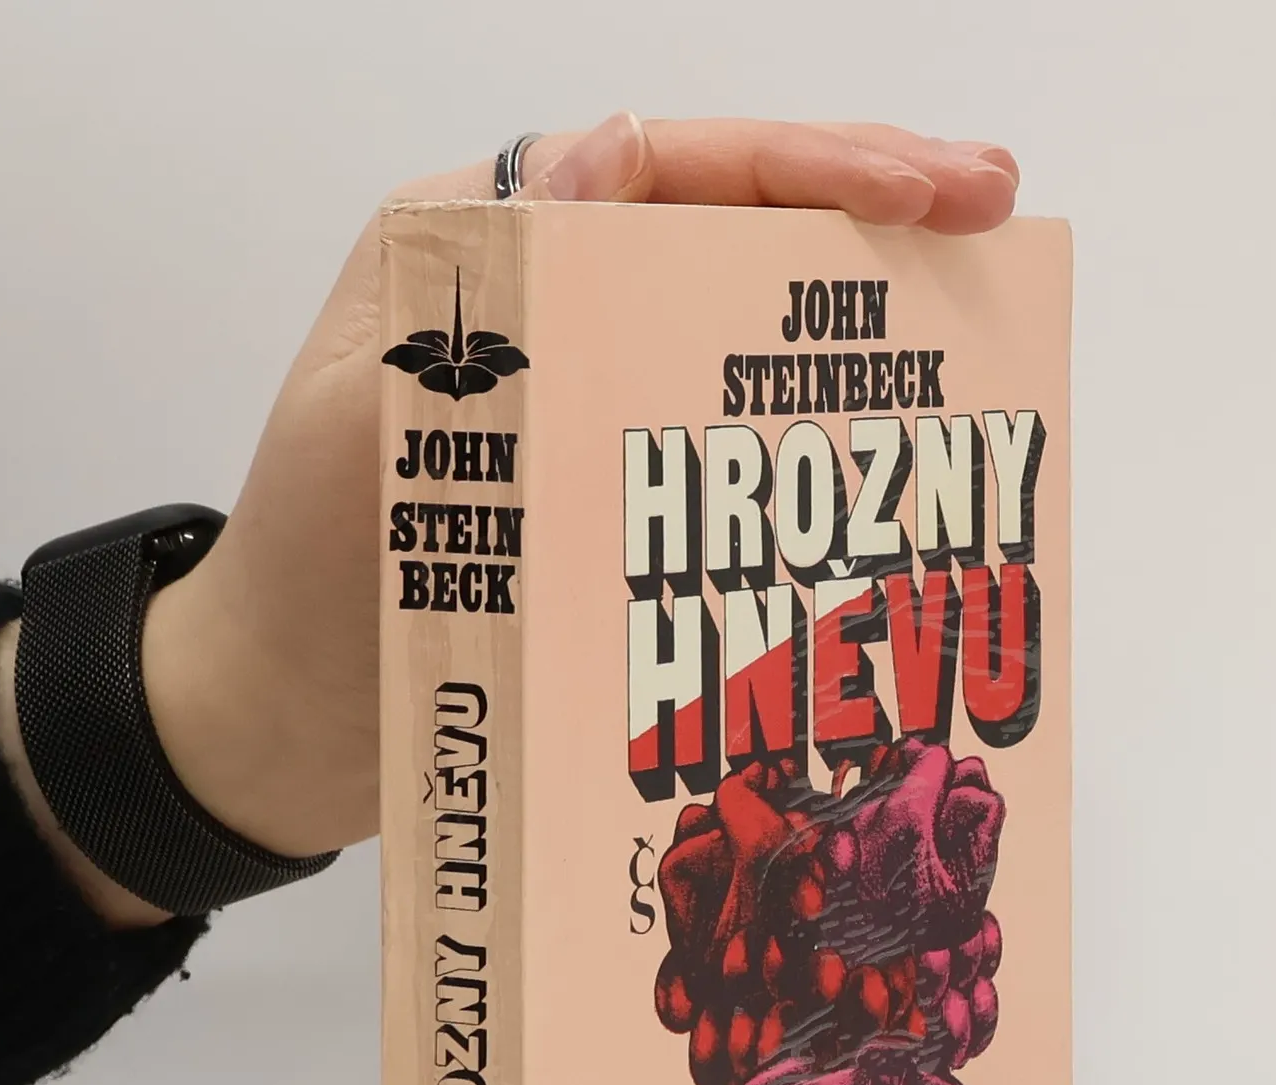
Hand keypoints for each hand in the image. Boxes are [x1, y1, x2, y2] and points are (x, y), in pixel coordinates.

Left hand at [3, 117, 1020, 926]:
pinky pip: (722, 451)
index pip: (666, 167)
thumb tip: (603, 160)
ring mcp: (582, 407)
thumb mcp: (362, 418)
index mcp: (479, 253)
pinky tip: (881, 476)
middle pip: (727, 236)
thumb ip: (478, 302)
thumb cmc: (297, 582)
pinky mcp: (605, 500)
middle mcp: (543, 310)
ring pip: (739, 339)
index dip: (813, 165)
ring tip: (968, 337)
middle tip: (996, 222)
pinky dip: (802, 457)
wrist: (279, 732)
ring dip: (850, 336)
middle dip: (866, 223)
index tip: (934, 186)